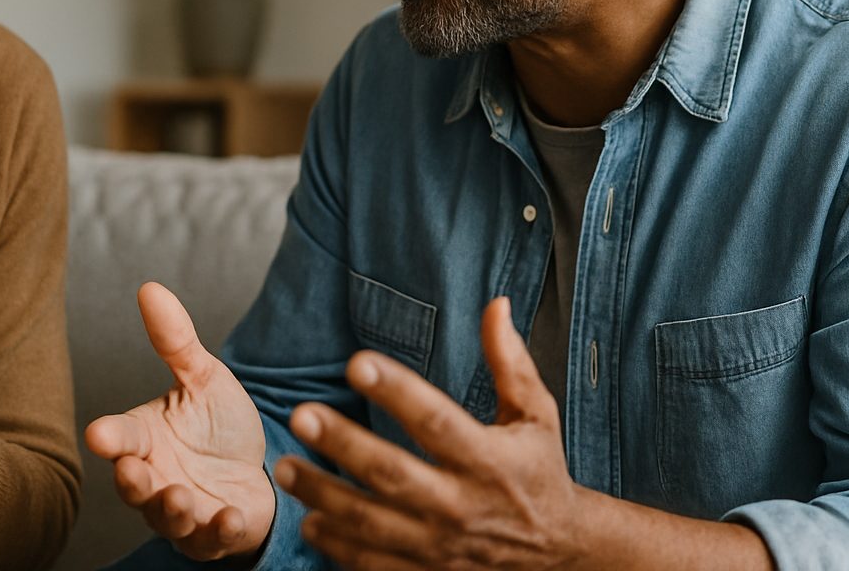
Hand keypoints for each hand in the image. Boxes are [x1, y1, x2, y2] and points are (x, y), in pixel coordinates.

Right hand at [84, 283, 274, 560]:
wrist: (255, 469)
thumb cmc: (218, 424)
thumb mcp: (203, 378)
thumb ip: (176, 341)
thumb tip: (150, 287)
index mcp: (146, 438)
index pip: (121, 436)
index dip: (110, 436)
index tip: (98, 433)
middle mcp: (155, 477)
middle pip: (133, 484)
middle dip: (132, 481)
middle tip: (135, 471)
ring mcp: (181, 511)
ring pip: (166, 518)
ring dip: (170, 510)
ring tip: (179, 497)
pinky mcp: (211, 535)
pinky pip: (210, 540)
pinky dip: (218, 531)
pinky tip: (230, 516)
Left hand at [275, 297, 581, 569]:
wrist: (561, 554)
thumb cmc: (539, 471)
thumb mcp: (535, 415)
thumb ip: (510, 362)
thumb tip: (495, 304)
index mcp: (488, 459)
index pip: (436, 421)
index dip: (396, 391)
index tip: (357, 362)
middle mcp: (462, 504)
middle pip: (392, 473)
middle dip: (343, 445)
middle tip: (301, 415)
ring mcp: (442, 546)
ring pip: (372, 524)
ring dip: (325, 496)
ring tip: (287, 469)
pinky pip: (375, 564)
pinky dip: (340, 547)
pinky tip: (309, 522)